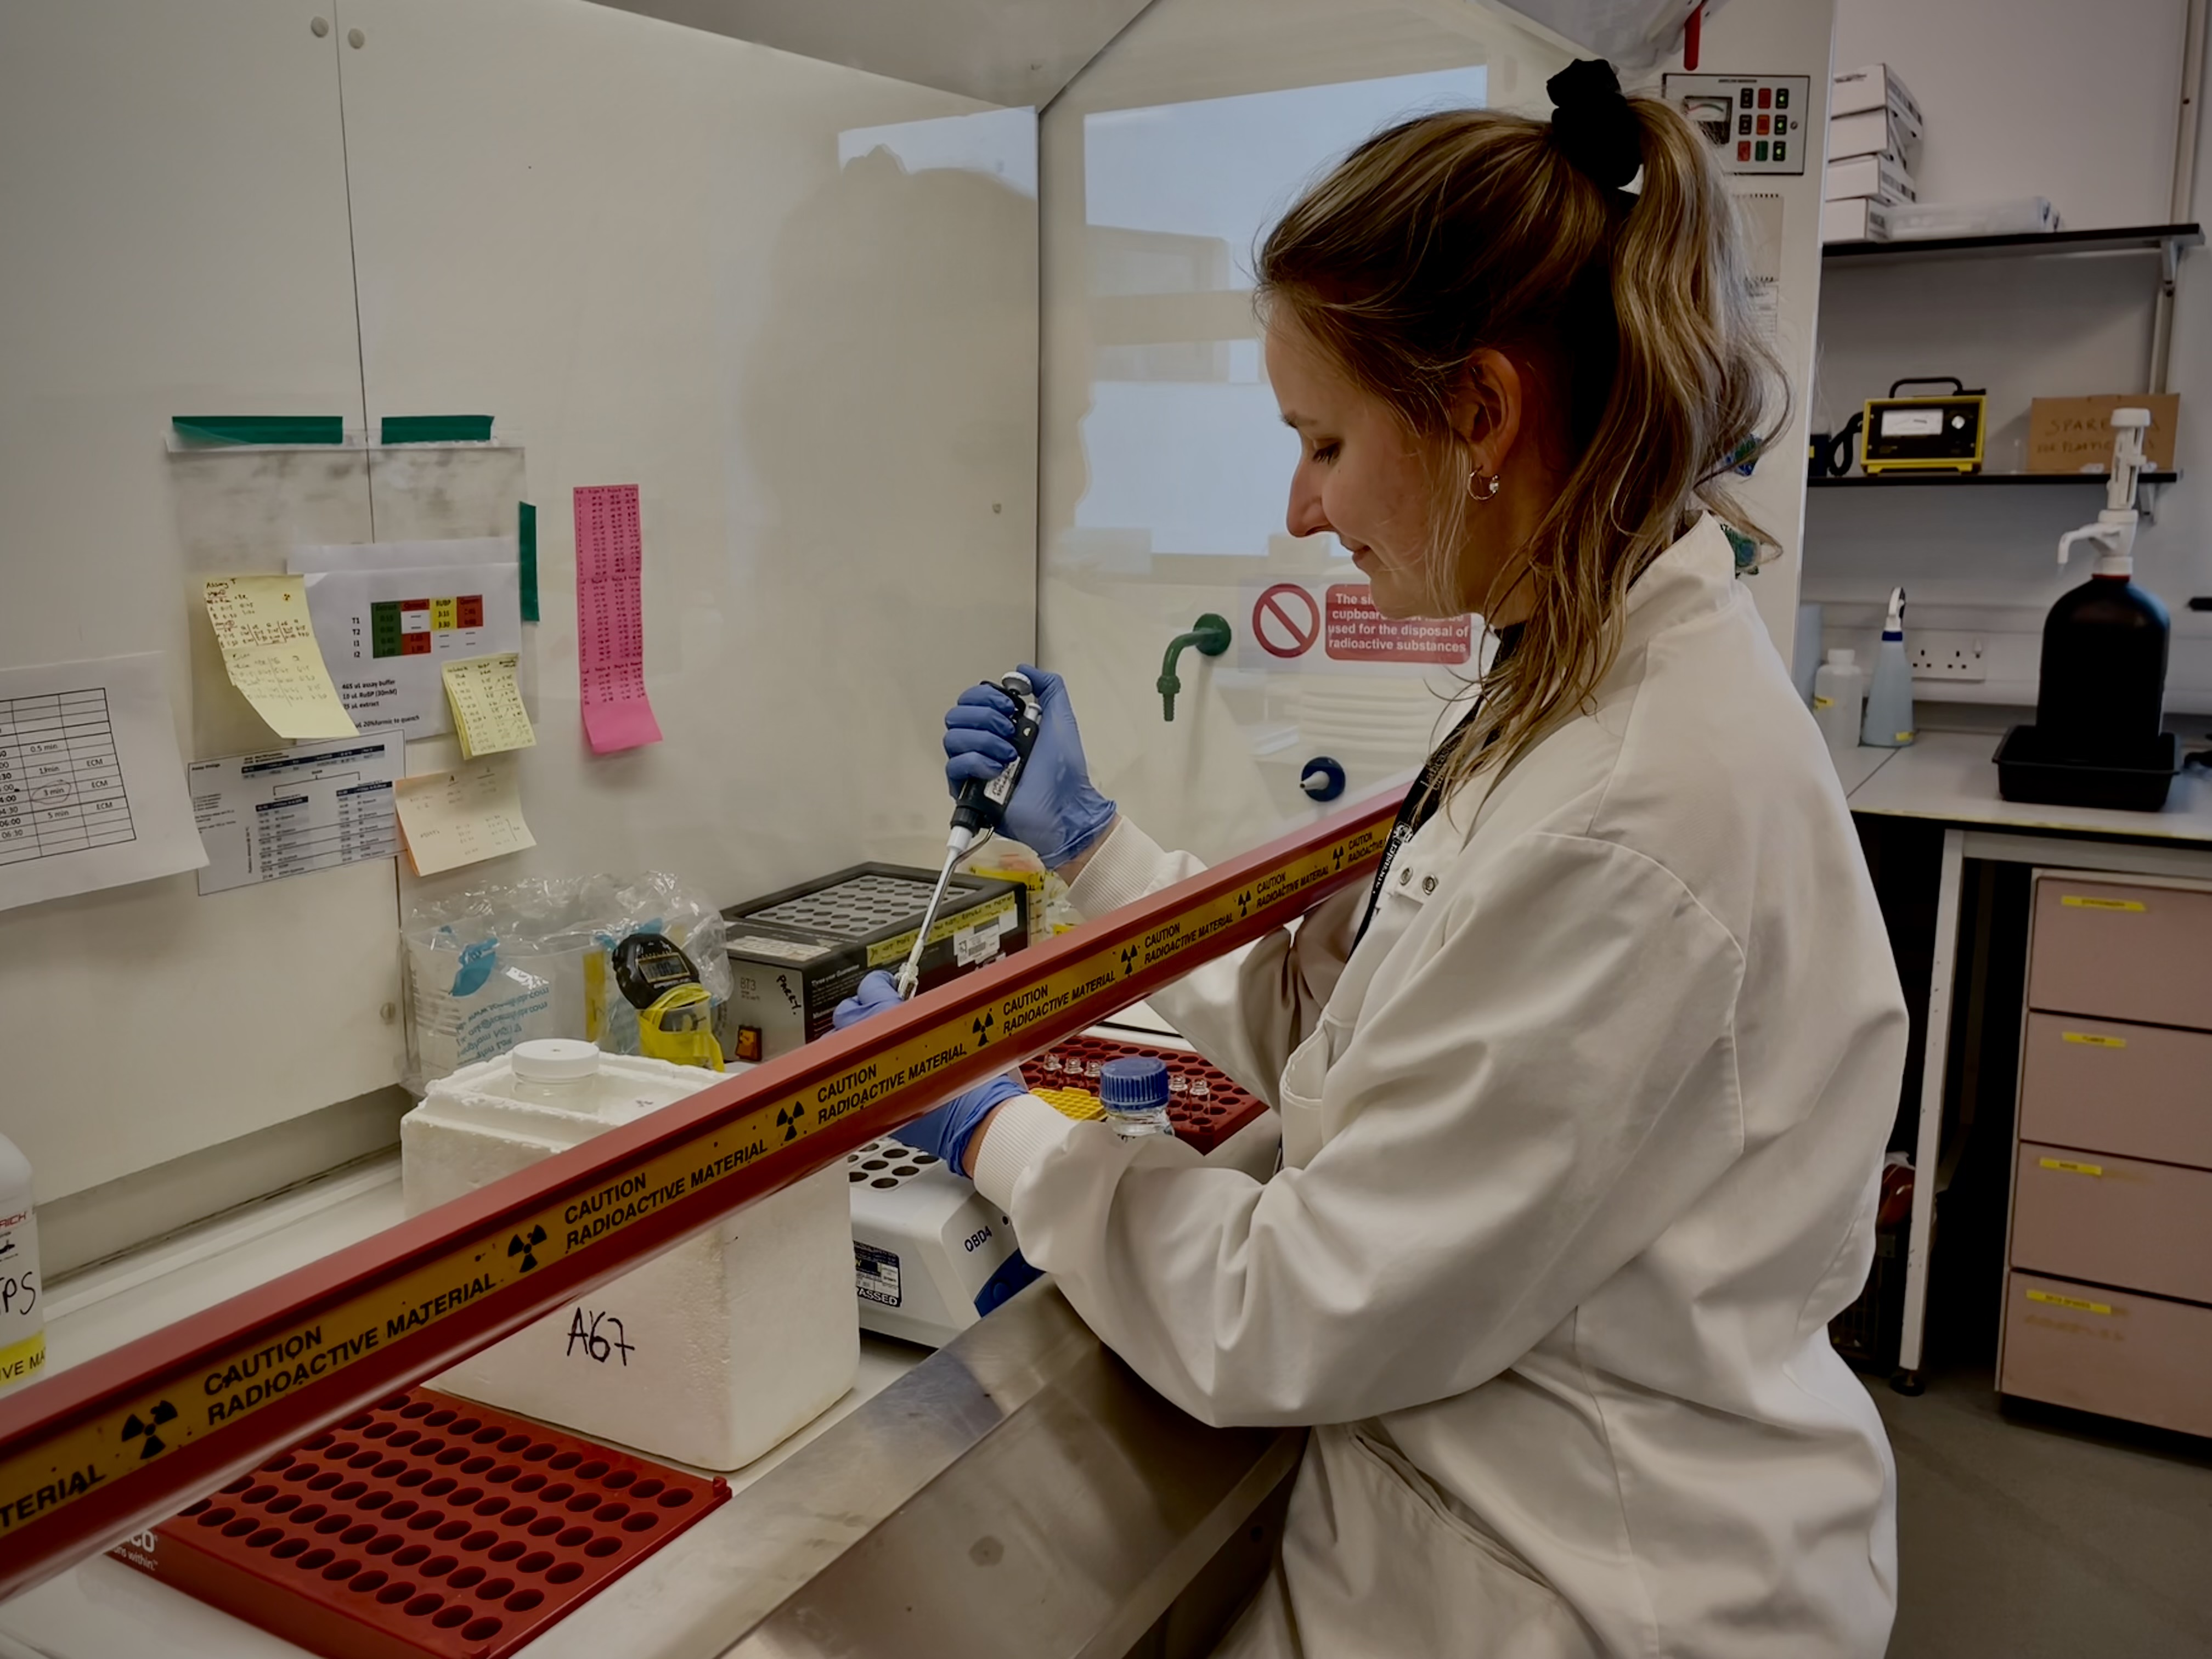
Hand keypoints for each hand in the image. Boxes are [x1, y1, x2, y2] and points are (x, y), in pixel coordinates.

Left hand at [831, 971, 1023, 1171]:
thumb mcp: (959, 1033)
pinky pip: (850, 1077)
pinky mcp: (871, 1104)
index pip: (871, 988)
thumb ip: (929, 1016)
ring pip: (836, 1046)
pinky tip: (877, 1068)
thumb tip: (915, 1005)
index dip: (880, 983)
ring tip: (872, 1040)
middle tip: (879, 1011)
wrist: (977, 1124)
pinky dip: (858, 1068)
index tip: (887, 985)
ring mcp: (868, 1077)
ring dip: (851, 1039)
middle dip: (860, 1010)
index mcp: (896, 1024)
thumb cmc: (977, 1084)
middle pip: (846, 1014)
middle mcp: (873, 1048)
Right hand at [943, 664, 1116, 869]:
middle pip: (956, 714)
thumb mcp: (1061, 718)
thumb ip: (1048, 687)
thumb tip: (1022, 670)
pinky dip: (976, 762)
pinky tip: (998, 769)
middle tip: (1010, 731)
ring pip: (952, 737)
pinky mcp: (969, 791)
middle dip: (985, 717)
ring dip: (984, 740)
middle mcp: (984, 744)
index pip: (971, 699)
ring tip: (1009, 754)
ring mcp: (974, 768)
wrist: (1066, 806)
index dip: (985, 696)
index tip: (1010, 708)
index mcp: (1000, 726)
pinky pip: (954, 766)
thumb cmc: (1064, 770)